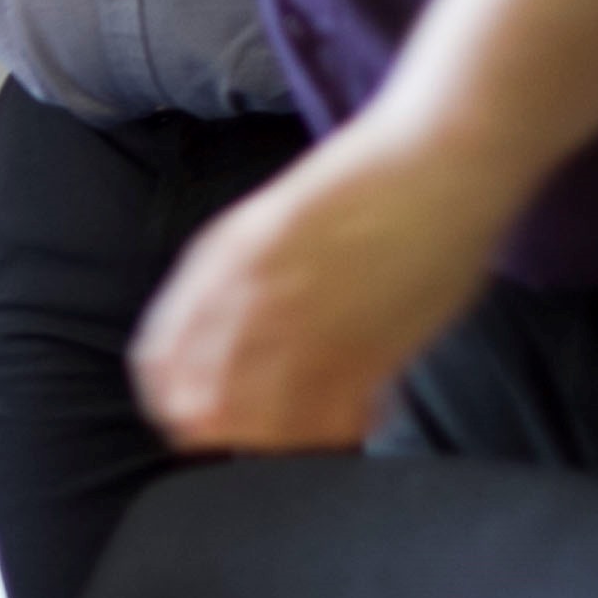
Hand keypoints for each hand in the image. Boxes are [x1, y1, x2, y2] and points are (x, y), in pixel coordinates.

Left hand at [127, 118, 517, 451]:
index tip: (198, 412)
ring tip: (313, 424)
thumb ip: (228, 280)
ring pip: (262, 428)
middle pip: (202, 406)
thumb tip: (206, 352)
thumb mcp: (266, 221)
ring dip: (283, 439)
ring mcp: (306, 327)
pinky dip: (340, 433)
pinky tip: (360, 414)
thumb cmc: (362, 185)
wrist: (438, 159)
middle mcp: (249, 298)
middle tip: (260, 431)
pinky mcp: (366, 350)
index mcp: (219, 262)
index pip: (159, 363)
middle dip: (224, 427)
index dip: (174, 398)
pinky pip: (332, 427)